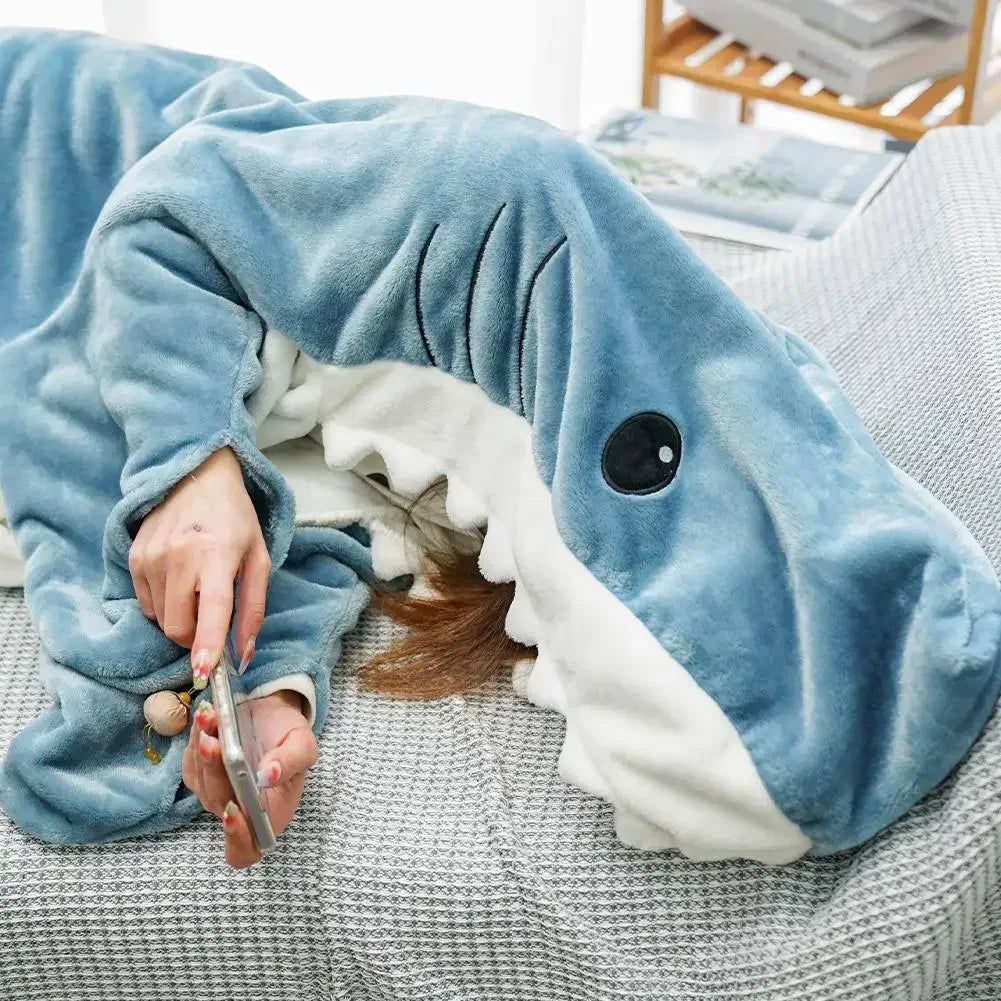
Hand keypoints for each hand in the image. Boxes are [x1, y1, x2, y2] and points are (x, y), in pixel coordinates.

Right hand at [128, 446, 270, 683]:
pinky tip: (178, 580)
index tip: (204, 670)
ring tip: (196, 589)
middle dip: (195, 637)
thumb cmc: (235, 519)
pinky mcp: (134, 557)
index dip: (206, 643)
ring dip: (179, 619)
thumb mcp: (258, 559)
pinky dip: (163, 604)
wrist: (197, 476)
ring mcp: (152, 556)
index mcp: (218, 554)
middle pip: (178, 626)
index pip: (211, 608)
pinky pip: (146, 603)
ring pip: (160, 619)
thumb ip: (253, 608)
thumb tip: (243, 655)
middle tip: (210, 620)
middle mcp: (180, 556)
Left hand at [182, 689, 317, 867]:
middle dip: (214, 771)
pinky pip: (190, 763)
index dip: (236, 837)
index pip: (245, 849)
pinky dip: (195, 739)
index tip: (233, 808)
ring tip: (211, 716)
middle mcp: (239, 810)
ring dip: (201, 748)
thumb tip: (270, 775)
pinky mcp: (199, 773)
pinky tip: (207, 718)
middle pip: (218, 804)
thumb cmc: (289, 736)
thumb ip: (292, 761)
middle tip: (214, 740)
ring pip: (200, 780)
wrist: (271, 714)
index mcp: (268, 814)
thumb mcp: (303, 744)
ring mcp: (215, 792)